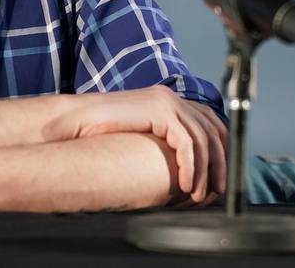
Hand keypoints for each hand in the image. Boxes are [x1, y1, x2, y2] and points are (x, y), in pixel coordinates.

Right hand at [41, 86, 226, 204]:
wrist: (74, 121)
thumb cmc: (100, 134)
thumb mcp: (139, 135)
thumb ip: (159, 141)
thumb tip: (180, 165)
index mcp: (167, 102)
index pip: (208, 121)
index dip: (219, 149)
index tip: (218, 175)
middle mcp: (170, 98)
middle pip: (212, 128)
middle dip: (220, 162)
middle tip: (218, 191)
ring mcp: (166, 102)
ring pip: (203, 138)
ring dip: (206, 170)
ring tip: (199, 195)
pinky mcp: (159, 112)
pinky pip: (186, 143)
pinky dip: (190, 166)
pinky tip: (186, 185)